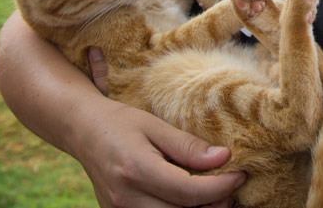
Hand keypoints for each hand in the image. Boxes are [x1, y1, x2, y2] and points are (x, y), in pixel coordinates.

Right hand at [73, 101, 244, 207]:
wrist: (83, 132)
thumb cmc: (121, 123)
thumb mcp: (155, 126)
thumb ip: (187, 146)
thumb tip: (223, 158)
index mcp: (136, 170)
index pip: (189, 192)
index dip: (221, 187)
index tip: (239, 175)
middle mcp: (125, 198)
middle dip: (214, 204)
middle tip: (230, 187)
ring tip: (214, 195)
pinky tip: (191, 199)